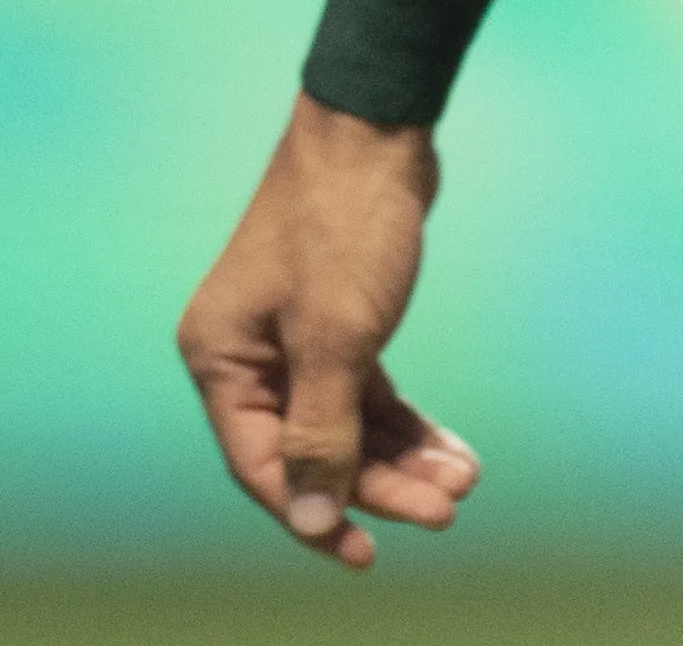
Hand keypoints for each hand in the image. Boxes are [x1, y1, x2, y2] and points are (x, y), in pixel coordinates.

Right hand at [175, 97, 482, 569]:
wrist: (378, 130)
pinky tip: (451, 448)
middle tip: (445, 509)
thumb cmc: (344, 225)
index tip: (367, 554)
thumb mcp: (336, 339)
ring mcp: (293, 337)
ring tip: (462, 481)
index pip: (263, 465)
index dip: (316, 513)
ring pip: (346, 423)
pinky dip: (406, 421)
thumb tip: (314, 516)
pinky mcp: (337, 320)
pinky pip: (366, 392)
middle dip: (377, 483)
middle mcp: (248, 353)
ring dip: (401, 456)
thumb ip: (322, 433)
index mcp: (221, 359)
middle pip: (311, 448)